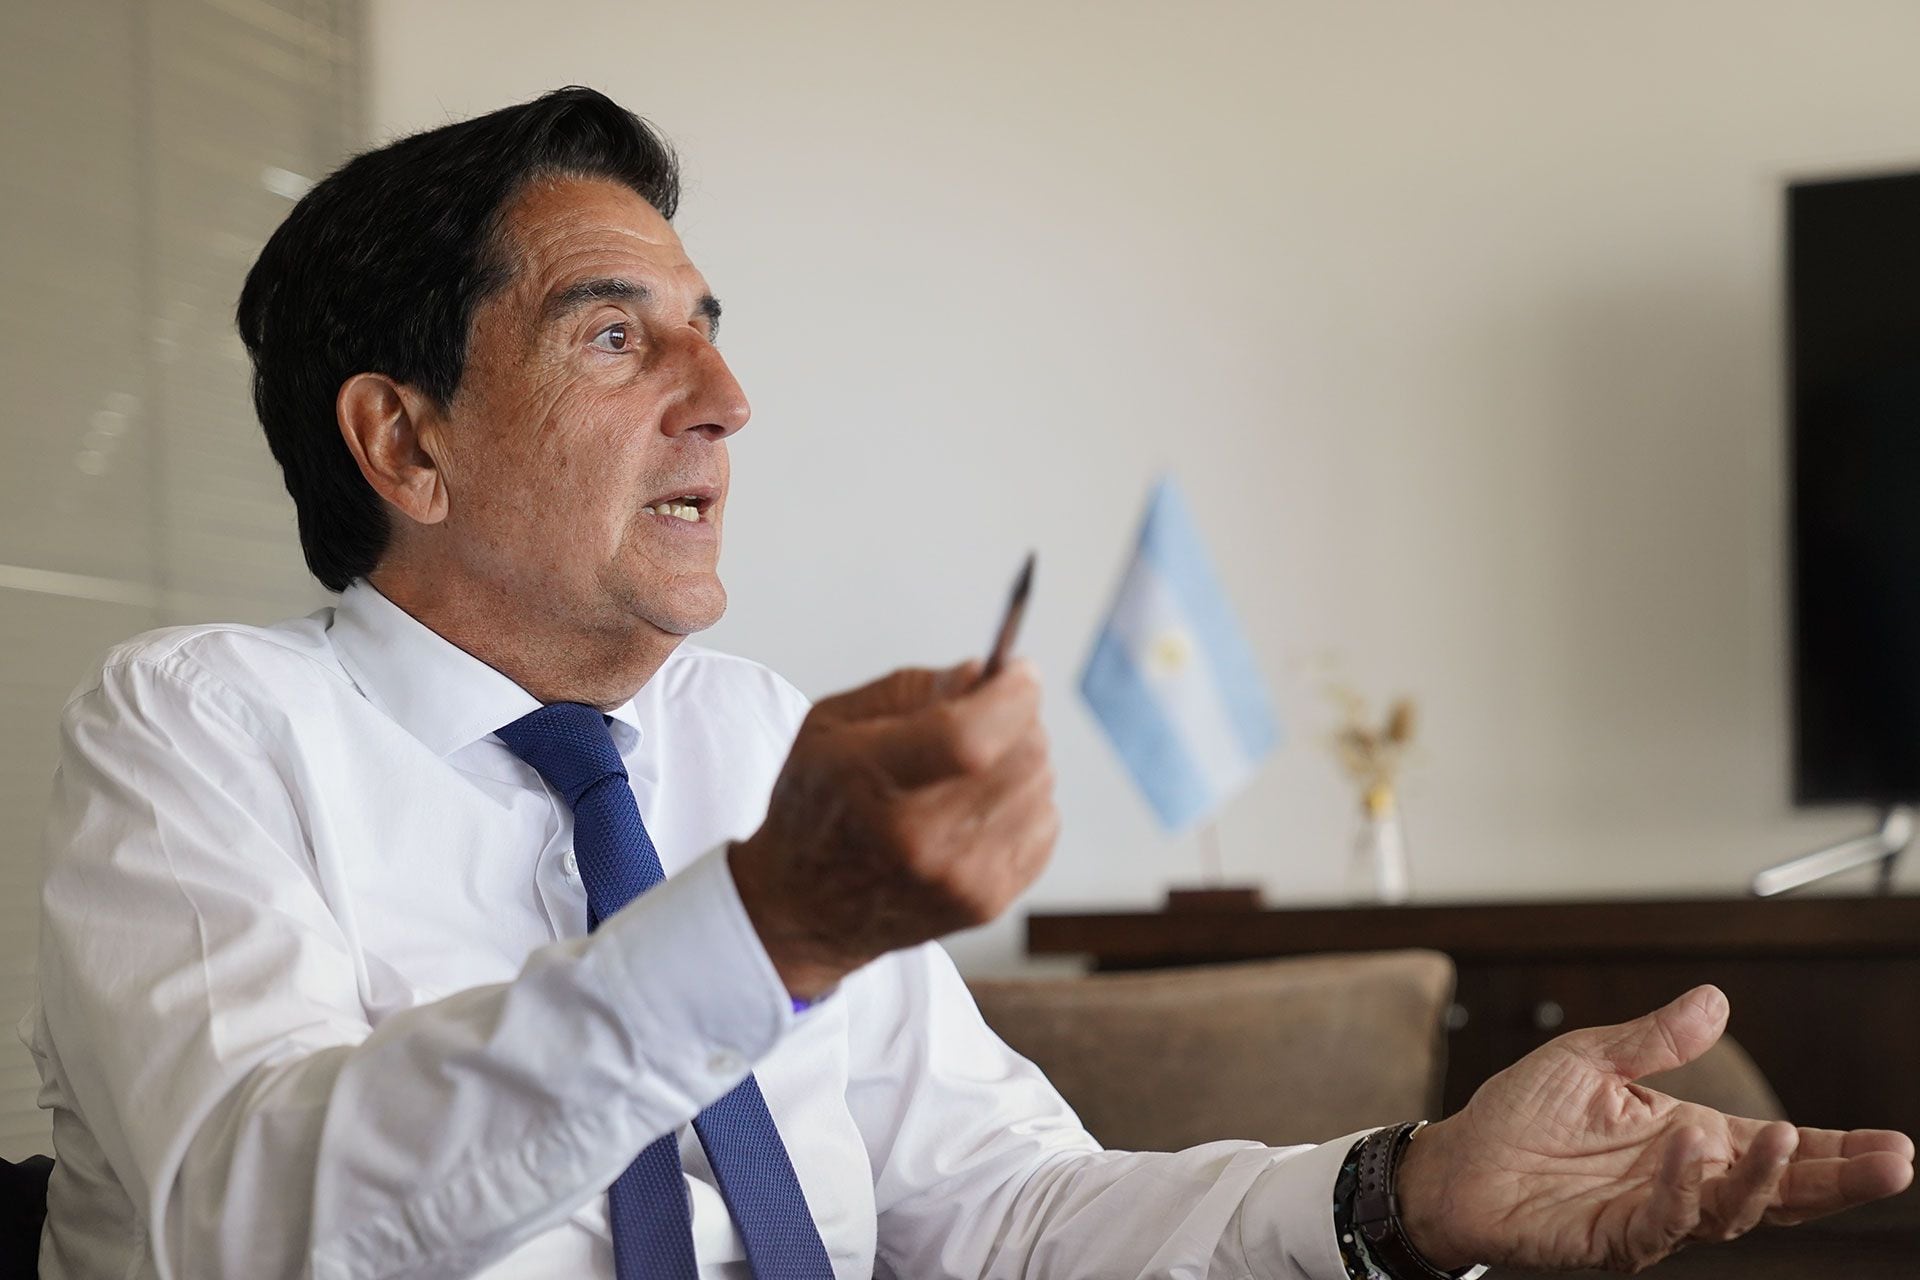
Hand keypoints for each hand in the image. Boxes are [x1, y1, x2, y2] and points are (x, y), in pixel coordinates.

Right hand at [729, 659, 1057, 998]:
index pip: (968, 738)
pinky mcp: (987, 902)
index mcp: (869, 781)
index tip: (1019, 672)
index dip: (1011, 696)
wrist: (808, 908)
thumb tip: (986, 674)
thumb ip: (913, 690)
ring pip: (1041, 786)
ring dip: (1021, 761)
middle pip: (1020, 757)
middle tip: (992, 714)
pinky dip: (1025, 803)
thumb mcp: (834, 724)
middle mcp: (918, 839)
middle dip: (1019, 719)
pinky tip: (979, 808)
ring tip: (974, 769)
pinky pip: (1045, 824)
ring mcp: (957, 878)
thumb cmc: (818, 806)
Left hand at [1395, 986, 1913, 1272]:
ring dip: (1763, 1178)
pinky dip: (1681, 1191)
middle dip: (1838, 1179)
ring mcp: (1655, 1216)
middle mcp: (1685, 1182)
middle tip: (1893, 1163)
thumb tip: (1716, 1000)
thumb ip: (1655, 1038)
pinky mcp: (1615, 1240)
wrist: (1458, 1160)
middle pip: (1780, 1191)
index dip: (1835, 1149)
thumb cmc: (1521, 1113)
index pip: (1779, 1148)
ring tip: (1784, 1136)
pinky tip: (1691, 1152)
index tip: (1895, 1146)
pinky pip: (1661, 1223)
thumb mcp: (1591, 1057)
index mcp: (1691, 1138)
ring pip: (1732, 1212)